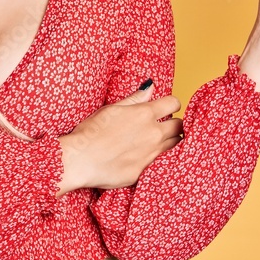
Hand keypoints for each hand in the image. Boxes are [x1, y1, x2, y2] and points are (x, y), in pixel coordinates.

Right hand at [55, 83, 182, 195]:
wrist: (80, 160)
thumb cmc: (91, 131)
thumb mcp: (111, 109)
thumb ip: (135, 99)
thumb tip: (150, 87)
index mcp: (144, 114)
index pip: (174, 103)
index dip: (172, 104)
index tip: (167, 107)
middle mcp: (152, 134)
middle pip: (179, 126)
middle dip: (174, 123)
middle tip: (164, 124)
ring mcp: (150, 155)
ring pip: (173, 145)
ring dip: (168, 141)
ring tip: (153, 140)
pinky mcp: (143, 172)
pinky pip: (156, 162)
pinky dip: (152, 157)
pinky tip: (139, 156)